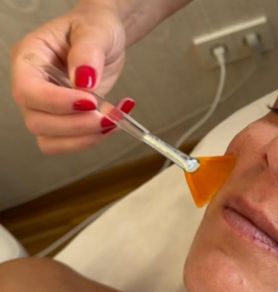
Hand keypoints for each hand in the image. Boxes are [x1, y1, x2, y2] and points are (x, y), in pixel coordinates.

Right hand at [11, 2, 134, 153]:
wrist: (104, 38)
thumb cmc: (94, 28)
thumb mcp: (94, 31)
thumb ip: (88, 53)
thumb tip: (84, 80)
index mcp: (29, 59)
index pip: (28, 91)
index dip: (56, 102)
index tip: (90, 101)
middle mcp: (32, 87)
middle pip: (37, 122)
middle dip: (76, 126)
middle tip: (109, 116)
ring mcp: (46, 108)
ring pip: (51, 140)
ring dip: (86, 138)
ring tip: (115, 119)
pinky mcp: (65, 121)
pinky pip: (70, 143)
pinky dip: (93, 139)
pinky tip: (115, 121)